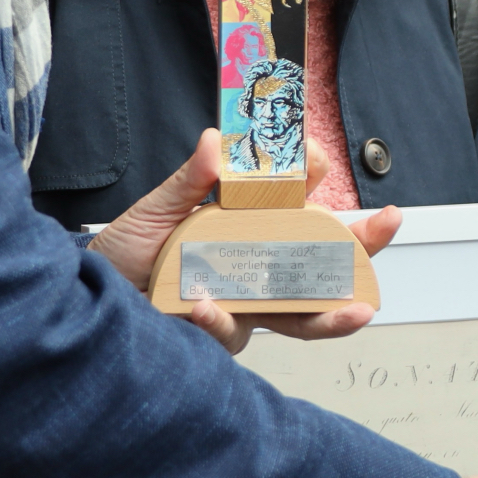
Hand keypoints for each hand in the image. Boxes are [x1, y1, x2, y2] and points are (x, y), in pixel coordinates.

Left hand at [91, 129, 401, 354]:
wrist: (88, 297)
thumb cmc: (130, 252)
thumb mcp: (158, 209)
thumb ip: (190, 180)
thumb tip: (218, 141)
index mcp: (252, 228)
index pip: (298, 203)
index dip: (313, 180)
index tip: (316, 159)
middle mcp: (258, 268)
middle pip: (323, 260)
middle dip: (363, 245)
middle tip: (388, 223)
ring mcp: (244, 304)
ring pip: (301, 314)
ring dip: (333, 314)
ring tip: (357, 311)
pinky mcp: (217, 336)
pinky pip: (230, 332)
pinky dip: (220, 320)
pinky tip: (207, 306)